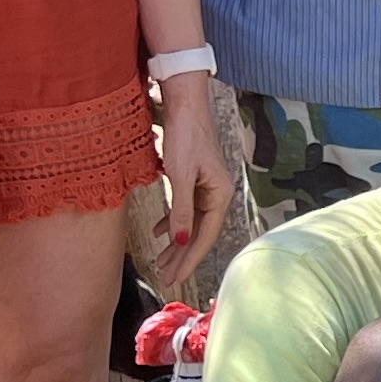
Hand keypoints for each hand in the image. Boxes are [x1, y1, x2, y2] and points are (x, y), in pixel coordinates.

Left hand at [151, 74, 232, 289]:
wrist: (184, 103)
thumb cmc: (185, 136)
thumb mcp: (180, 176)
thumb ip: (181, 209)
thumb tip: (181, 240)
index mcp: (220, 194)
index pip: (205, 235)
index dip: (190, 259)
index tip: (175, 277)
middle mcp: (217, 194)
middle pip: (199, 233)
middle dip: (182, 257)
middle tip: (166, 278)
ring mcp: (206, 187)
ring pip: (191, 223)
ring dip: (176, 243)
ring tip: (161, 262)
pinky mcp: (195, 179)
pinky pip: (185, 208)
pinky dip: (173, 222)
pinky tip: (160, 232)